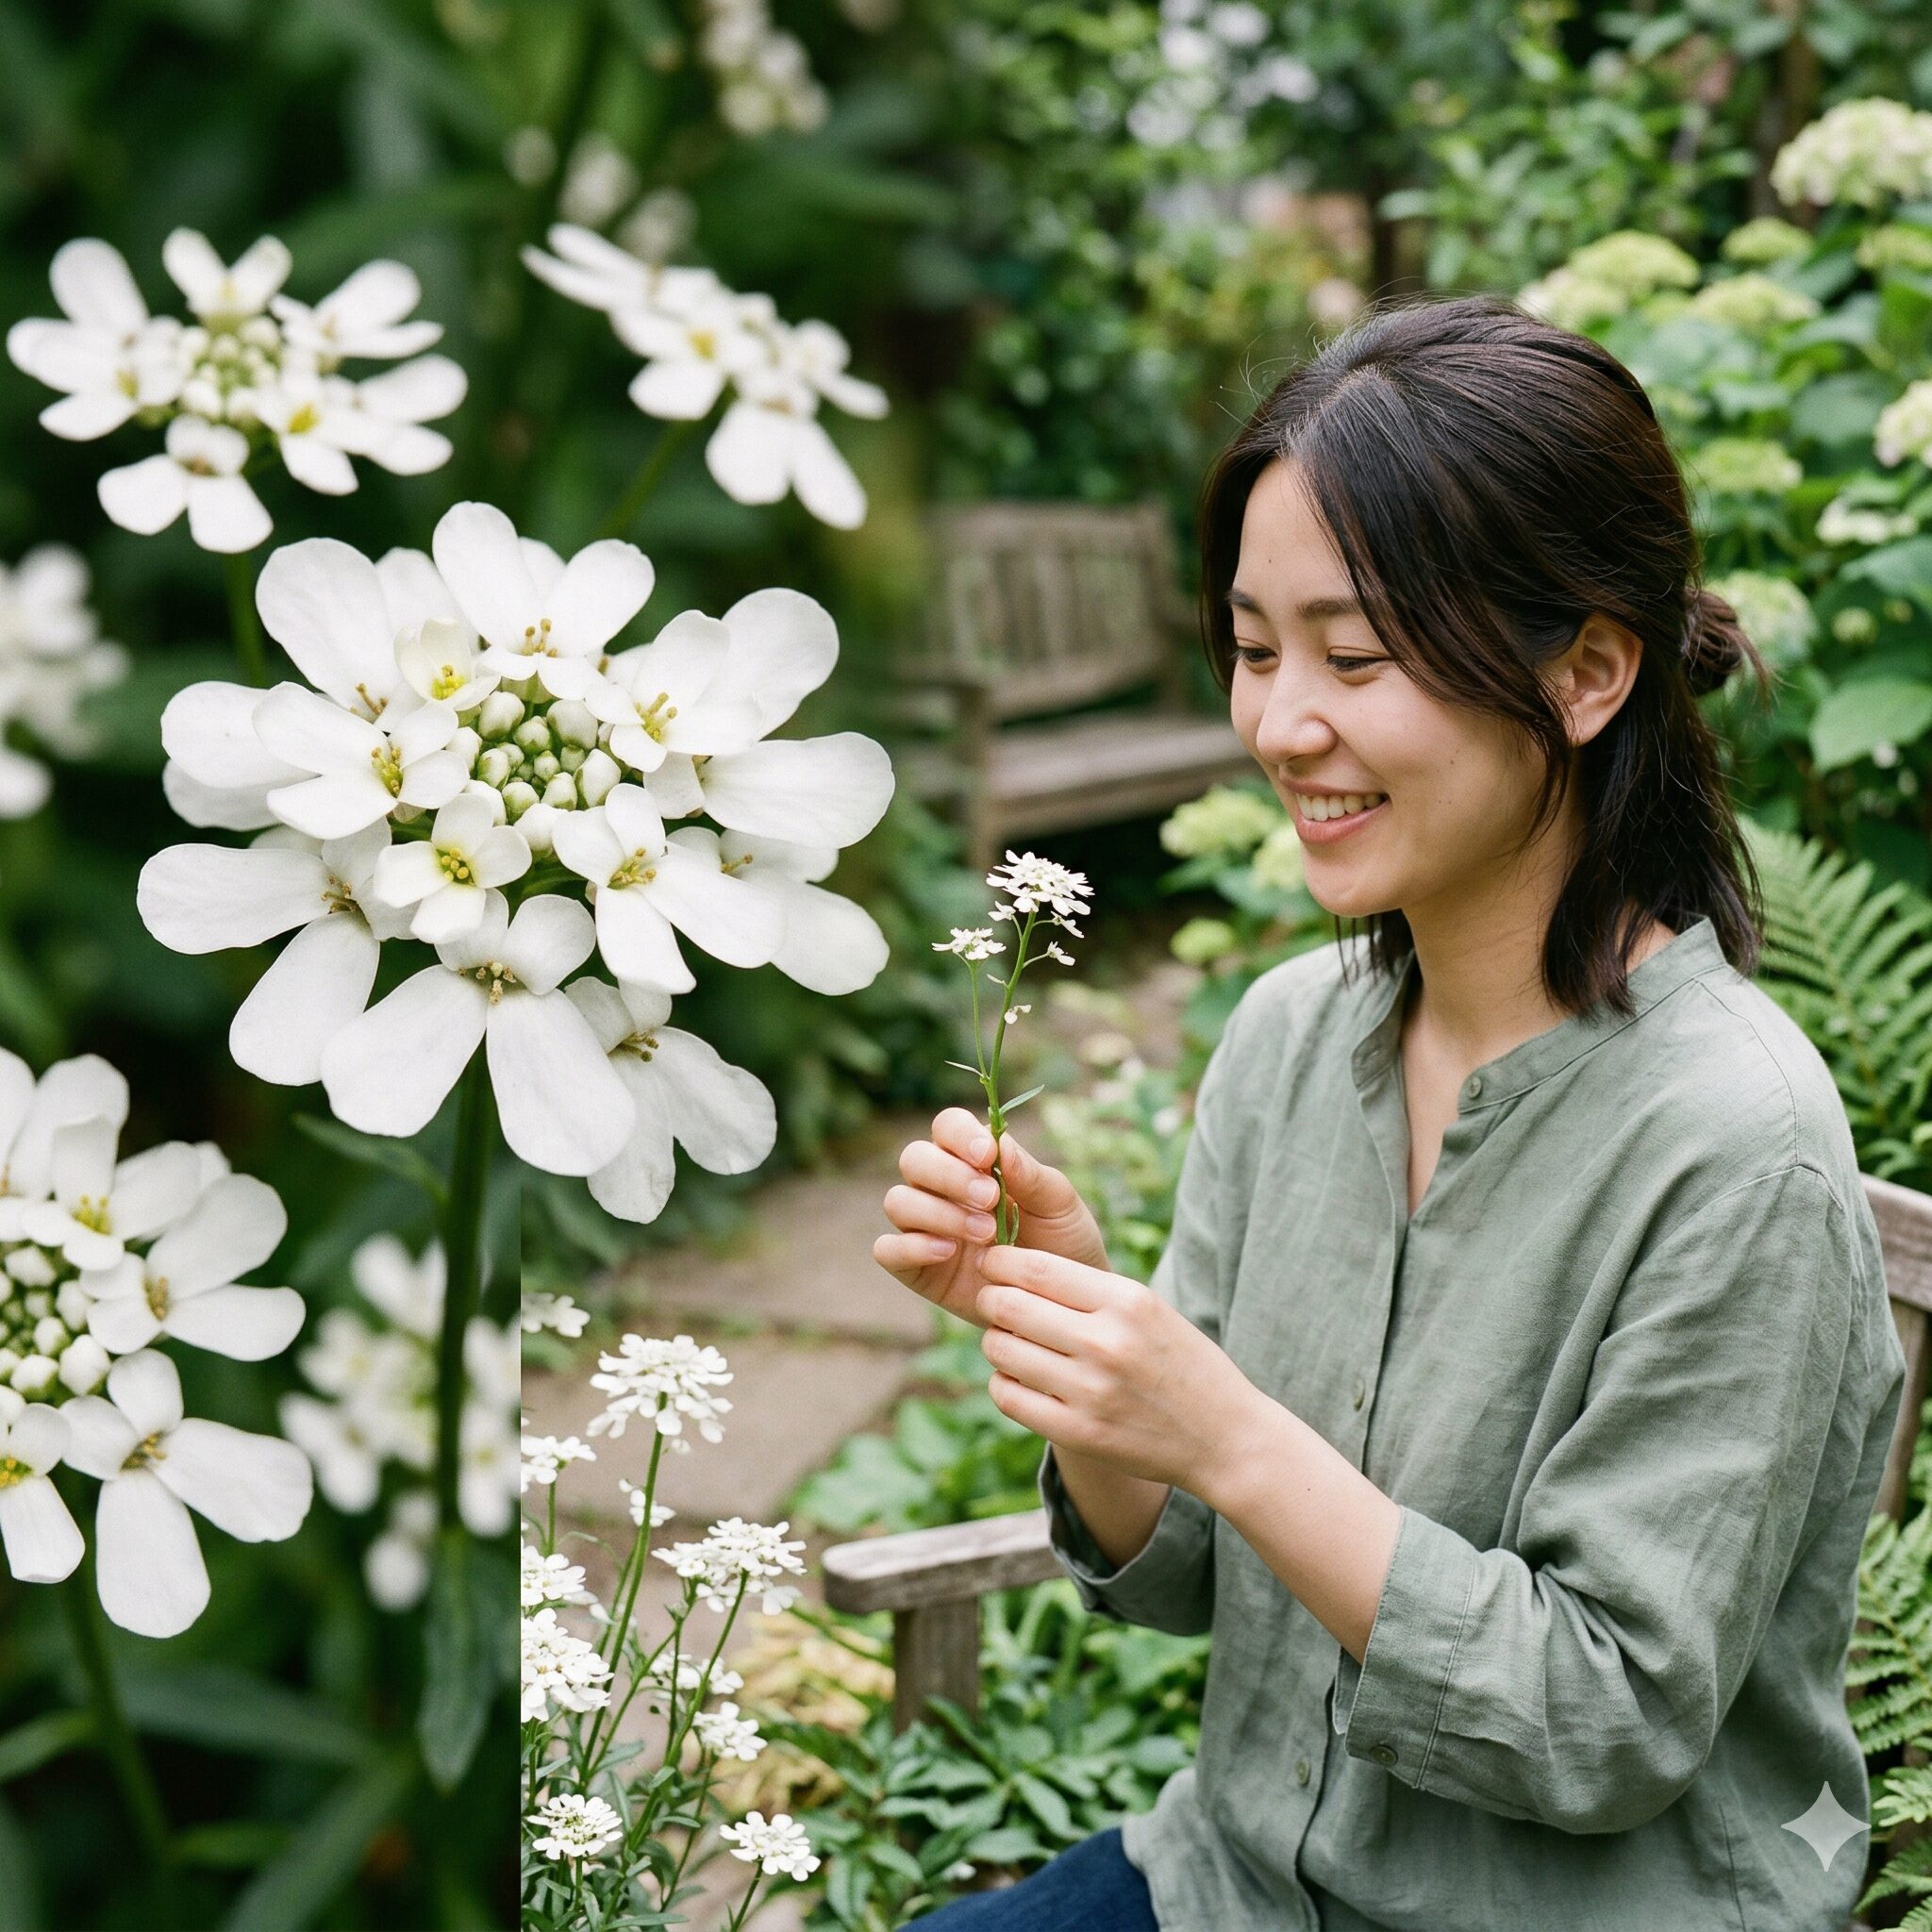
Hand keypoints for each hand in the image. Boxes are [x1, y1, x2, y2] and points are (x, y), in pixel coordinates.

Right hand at [873, 1107, 1109, 1331]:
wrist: (1063, 1304)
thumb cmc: (1064, 1245)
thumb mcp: (1060, 1207)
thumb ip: (1031, 1175)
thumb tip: (1000, 1141)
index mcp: (973, 1161)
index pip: (947, 1126)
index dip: (959, 1134)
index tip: (988, 1156)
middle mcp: (940, 1188)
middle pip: (914, 1158)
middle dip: (948, 1174)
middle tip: (990, 1199)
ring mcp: (924, 1227)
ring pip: (897, 1200)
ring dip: (937, 1212)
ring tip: (985, 1234)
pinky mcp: (915, 1267)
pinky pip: (887, 1249)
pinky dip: (911, 1247)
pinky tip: (949, 1253)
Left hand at [973, 1242, 1260, 1497]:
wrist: (1224, 1436)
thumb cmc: (1180, 1362)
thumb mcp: (1148, 1309)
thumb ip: (1089, 1290)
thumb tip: (1014, 1269)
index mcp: (1126, 1300)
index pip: (1035, 1267)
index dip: (999, 1262)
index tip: (993, 1265)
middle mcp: (1106, 1342)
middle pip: (1009, 1305)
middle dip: (990, 1299)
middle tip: (993, 1301)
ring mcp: (1091, 1391)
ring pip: (1001, 1350)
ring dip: (995, 1342)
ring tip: (1011, 1342)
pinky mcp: (1079, 1432)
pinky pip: (1008, 1396)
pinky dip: (1003, 1382)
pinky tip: (1020, 1378)